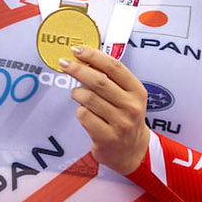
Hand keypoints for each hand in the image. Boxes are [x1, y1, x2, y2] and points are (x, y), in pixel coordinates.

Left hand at [61, 45, 150, 175]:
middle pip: (99, 81)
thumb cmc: (125, 118)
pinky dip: (80, 111)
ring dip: (77, 93)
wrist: (133, 151)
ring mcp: (120, 124)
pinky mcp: (107, 138)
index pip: (114, 67)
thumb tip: (85, 59)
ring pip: (88, 98)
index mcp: (137, 91)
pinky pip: (84, 116)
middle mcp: (131, 107)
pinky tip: (85, 113)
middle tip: (64, 64)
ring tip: (78, 95)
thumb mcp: (127, 96)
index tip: (77, 50)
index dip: (94, 56)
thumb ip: (110, 79)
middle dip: (78, 70)